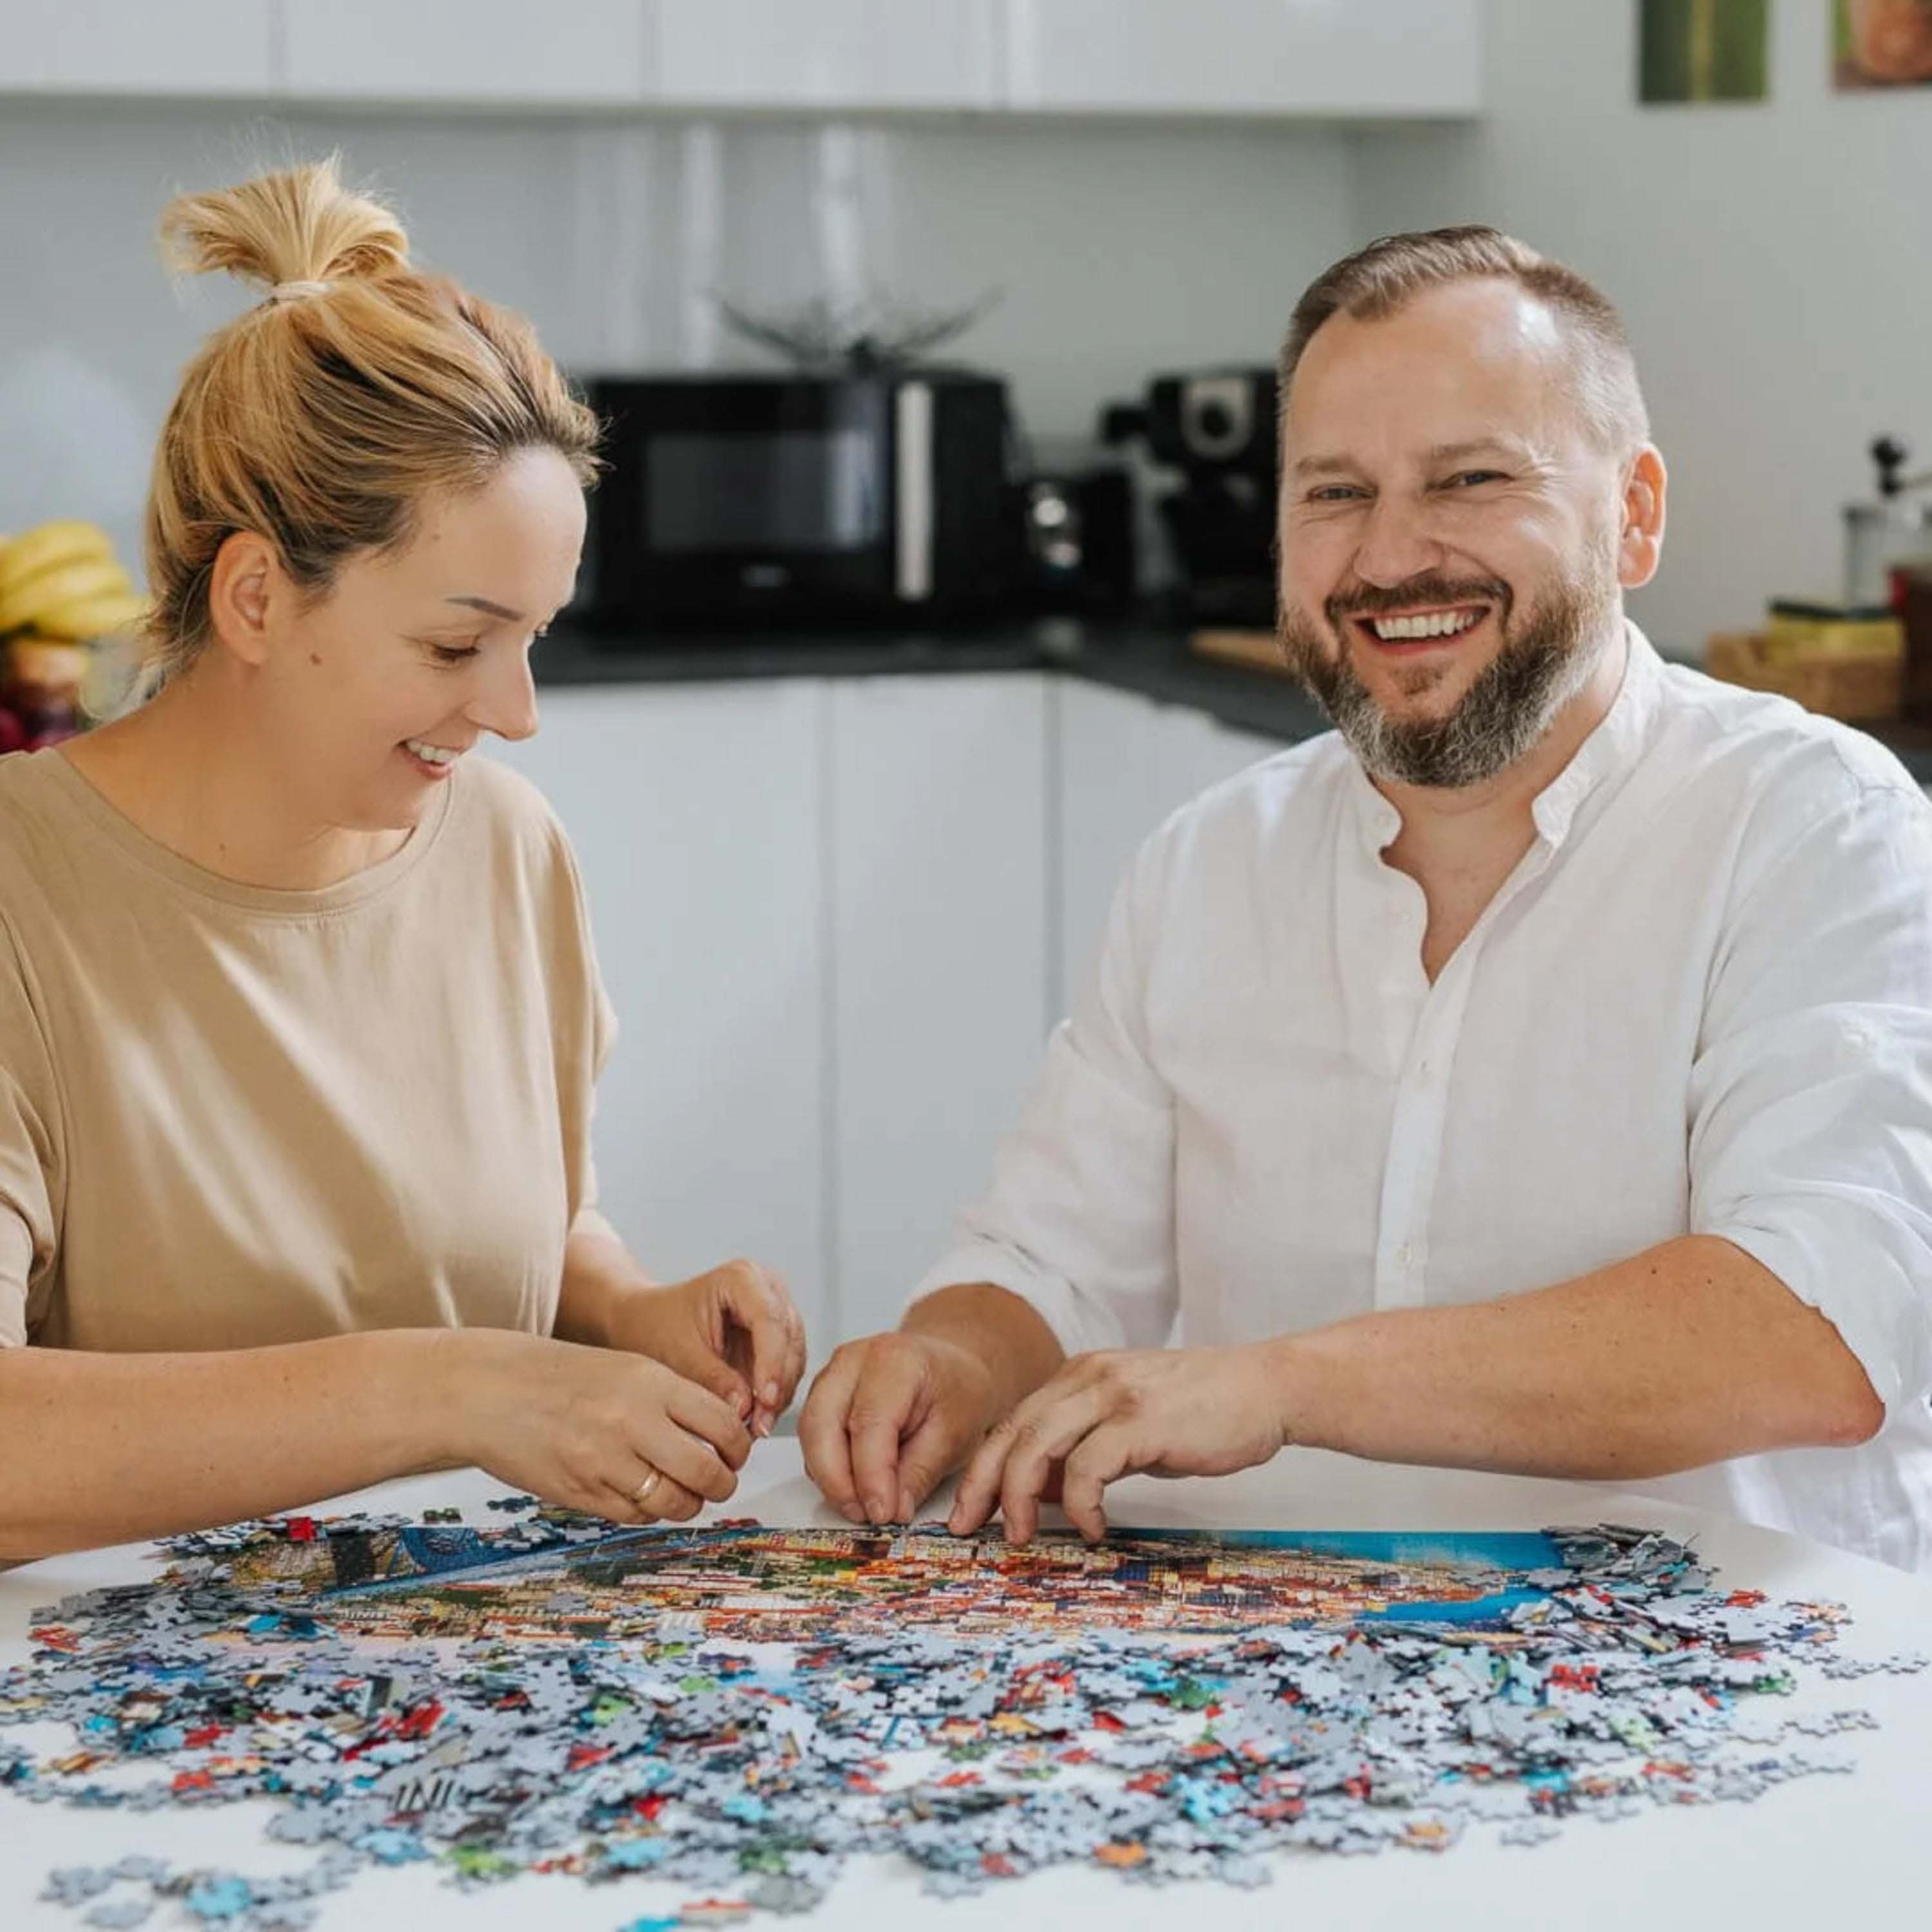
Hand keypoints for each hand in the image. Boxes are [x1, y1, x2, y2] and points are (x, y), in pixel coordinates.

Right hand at [455, 1330, 752, 1523]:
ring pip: (673, 1501)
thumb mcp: (625, 1368)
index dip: (738, 1446)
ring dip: (687, 1504)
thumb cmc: (560, 1376)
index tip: (736, 1453)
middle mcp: (632, 1420)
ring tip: (684, 1495)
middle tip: (720, 1482)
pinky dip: (647, 1511)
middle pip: (706, 1471)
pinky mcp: (581, 1492)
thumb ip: (671, 1398)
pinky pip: (634, 1514)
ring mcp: (604, 1460)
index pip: (721, 1422)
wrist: (489, 1391)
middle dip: (722, 1484)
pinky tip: (642, 1496)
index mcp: (649, 1381)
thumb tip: (721, 1434)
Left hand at [607, 1259, 806, 1437]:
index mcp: (741, 1278)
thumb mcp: (680, 1353)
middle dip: (777, 1385)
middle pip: (788, 1339)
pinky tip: (758, 1417)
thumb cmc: (658, 1326)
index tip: (764, 1401)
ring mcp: (777, 1310)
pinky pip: (788, 1368)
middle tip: (760, 1425)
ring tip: (757, 1427)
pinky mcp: (778, 1336)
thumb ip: (714, 1378)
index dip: (771, 1363)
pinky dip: (776, 1394)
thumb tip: (745, 1407)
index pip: (769, 1320)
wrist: (649, 1322)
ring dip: (779, 1394)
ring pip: (794, 1357)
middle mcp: (767, 1289)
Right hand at [800, 1329, 1001, 1525]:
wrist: (950, 1370)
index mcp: (895, 1361)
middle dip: (837, 1480)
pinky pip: (812, 1437)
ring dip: (830, 1477)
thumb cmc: (957, 1394)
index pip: (870, 1422)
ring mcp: (832, 1374)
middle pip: (822, 1424)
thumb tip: (891, 1511)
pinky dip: (828, 1468)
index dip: (871, 1475)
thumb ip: (920, 1473)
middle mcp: (853, 1361)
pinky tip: (854, 1487)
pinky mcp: (822, 1394)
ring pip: (810, 1433)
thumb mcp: (956, 1435)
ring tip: (863, 1507)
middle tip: (865, 1515)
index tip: (882, 1513)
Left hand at [947, 1345, 1290, 1542]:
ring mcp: (1114, 1395)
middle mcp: (1088, 1377)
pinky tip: (1093, 1528)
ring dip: (1018, 1496)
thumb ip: (1084, 1448)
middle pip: (1012, 1431)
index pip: (1013, 1422)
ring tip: (1022, 1536)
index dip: (983, 1468)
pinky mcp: (1142, 1420)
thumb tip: (1039, 1493)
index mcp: (1079, 1375)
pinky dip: (1079, 1503)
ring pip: (1037, 1444)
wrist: (1265, 1388)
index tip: (968, 1510)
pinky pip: (1088, 1466)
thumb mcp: (1130, 1423)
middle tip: (968, 1529)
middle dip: (982, 1484)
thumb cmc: (1202, 1412)